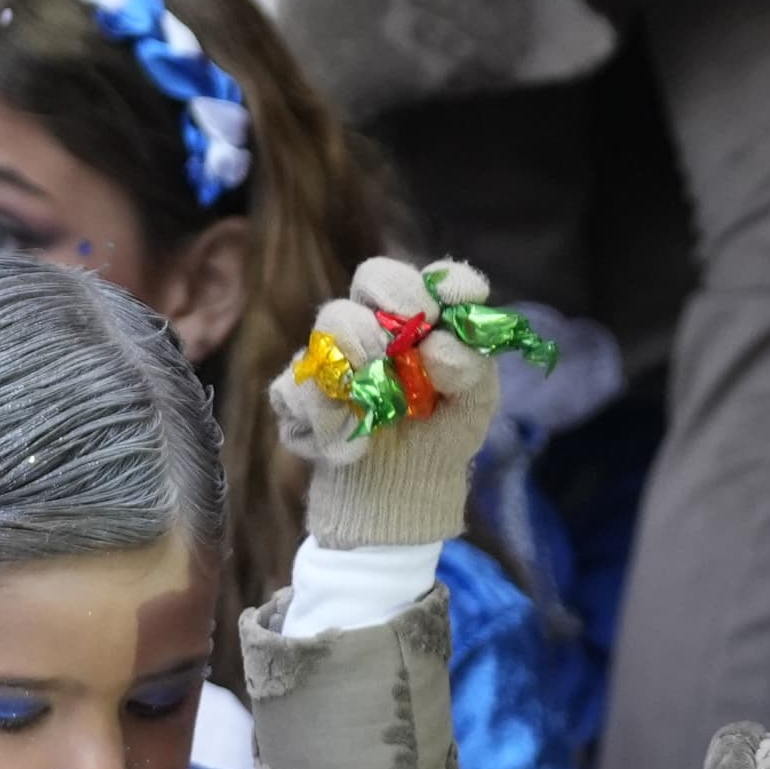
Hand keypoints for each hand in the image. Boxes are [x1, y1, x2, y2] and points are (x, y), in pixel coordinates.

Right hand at [271, 258, 504, 553]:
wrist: (403, 491)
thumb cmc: (442, 434)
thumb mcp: (473, 405)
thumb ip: (470, 370)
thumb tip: (435, 348)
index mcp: (422, 316)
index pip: (434, 277)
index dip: (439, 286)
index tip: (441, 313)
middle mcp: (375, 320)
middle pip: (374, 276)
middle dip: (395, 308)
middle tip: (405, 351)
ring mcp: (332, 351)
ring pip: (333, 323)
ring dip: (361, 366)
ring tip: (380, 414)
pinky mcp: (296, 393)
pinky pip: (297, 388)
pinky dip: (328, 422)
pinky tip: (353, 448)